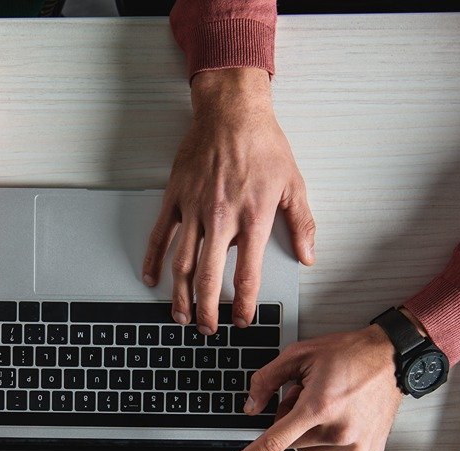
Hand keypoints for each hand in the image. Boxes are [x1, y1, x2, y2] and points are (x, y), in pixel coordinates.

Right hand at [144, 67, 314, 334]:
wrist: (232, 112)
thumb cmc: (264, 146)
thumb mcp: (294, 184)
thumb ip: (301, 224)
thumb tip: (307, 257)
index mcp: (252, 217)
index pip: (246, 273)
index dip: (243, 303)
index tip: (241, 320)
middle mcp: (221, 218)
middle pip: (207, 277)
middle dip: (206, 310)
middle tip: (207, 328)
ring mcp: (194, 209)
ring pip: (181, 262)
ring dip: (179, 294)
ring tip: (180, 315)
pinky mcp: (176, 197)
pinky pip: (161, 234)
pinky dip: (154, 259)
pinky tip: (152, 279)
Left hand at [222, 326, 402, 450]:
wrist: (392, 359)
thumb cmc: (350, 354)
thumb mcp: (300, 355)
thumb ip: (267, 380)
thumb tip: (250, 408)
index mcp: (319, 407)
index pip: (274, 441)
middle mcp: (338, 431)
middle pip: (290, 442)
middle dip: (292, 421)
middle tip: (311, 397)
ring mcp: (355, 446)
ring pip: (309, 450)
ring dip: (311, 431)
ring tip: (330, 404)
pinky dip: (330, 439)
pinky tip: (344, 417)